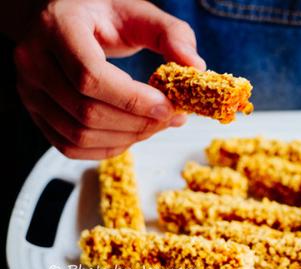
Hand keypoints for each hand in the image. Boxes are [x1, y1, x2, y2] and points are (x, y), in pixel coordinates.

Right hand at [14, 0, 204, 159]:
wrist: (62, 18)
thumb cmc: (101, 14)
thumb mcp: (139, 12)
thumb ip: (172, 34)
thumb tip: (195, 66)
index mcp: (58, 28)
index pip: (90, 76)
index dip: (133, 100)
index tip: (167, 105)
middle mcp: (34, 61)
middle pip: (87, 112)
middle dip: (138, 123)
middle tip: (171, 118)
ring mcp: (30, 91)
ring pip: (80, 135)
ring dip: (127, 138)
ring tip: (156, 125)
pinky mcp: (37, 113)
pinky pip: (71, 146)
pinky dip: (108, 148)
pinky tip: (133, 134)